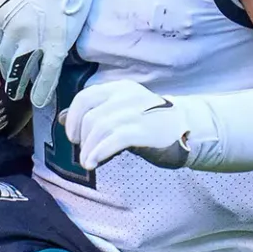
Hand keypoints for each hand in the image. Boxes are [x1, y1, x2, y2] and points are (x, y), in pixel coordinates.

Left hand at [0, 0, 133, 106]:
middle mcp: (14, 32)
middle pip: (5, 59)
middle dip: (5, 70)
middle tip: (7, 80)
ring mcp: (36, 40)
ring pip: (22, 69)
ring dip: (18, 83)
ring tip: (17, 93)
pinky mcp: (57, 44)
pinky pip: (47, 72)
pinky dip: (42, 88)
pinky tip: (37, 101)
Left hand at [64, 79, 207, 171]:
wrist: (190, 129)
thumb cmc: (152, 123)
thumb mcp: (121, 112)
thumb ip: (94, 113)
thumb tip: (62, 118)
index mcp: (119, 88)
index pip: (84, 97)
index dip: (72, 118)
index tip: (74, 136)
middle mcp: (126, 95)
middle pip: (89, 116)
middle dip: (81, 138)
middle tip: (84, 152)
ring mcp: (136, 112)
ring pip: (99, 128)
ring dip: (88, 148)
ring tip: (87, 162)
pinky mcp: (144, 130)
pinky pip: (113, 139)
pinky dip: (98, 152)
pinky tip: (93, 163)